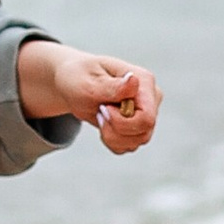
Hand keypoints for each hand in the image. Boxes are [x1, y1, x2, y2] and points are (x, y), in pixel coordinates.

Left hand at [18, 40, 159, 156]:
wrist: (73, 82)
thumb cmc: (80, 77)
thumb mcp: (89, 82)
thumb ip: (112, 87)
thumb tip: (134, 80)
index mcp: (144, 81)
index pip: (147, 117)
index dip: (122, 122)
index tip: (102, 109)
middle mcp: (150, 97)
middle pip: (144, 132)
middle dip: (115, 130)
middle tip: (99, 112)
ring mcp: (146, 112)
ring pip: (138, 141)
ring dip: (112, 136)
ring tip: (99, 116)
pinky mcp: (138, 125)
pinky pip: (130, 145)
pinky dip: (112, 141)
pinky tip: (104, 124)